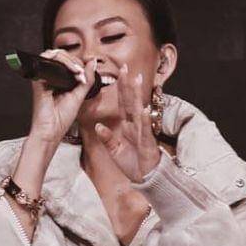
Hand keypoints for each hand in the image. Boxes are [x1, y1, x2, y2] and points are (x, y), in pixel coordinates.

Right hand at [28, 49, 97, 143]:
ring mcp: (43, 77)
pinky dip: (64, 64)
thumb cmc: (61, 120)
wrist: (51, 131)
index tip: (87, 73)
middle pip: (62, 55)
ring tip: (78, 73)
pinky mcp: (39, 79)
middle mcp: (50, 78)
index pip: (68, 61)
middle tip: (82, 74)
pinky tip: (72, 73)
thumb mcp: (79, 96)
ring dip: (71, 61)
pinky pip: (49, 62)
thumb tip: (92, 63)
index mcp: (59, 81)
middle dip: (76, 61)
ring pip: (56, 55)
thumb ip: (87, 79)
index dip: (79, 63)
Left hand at [94, 63, 161, 182]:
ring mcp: (143, 132)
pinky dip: (144, 120)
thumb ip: (107, 138)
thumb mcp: (115, 151)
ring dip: (138, 95)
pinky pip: (145, 130)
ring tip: (136, 80)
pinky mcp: (148, 143)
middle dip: (128, 84)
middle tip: (125, 67)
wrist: (146, 178)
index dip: (120, 88)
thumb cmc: (133, 163)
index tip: (119, 72)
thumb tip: (98, 125)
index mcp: (127, 125)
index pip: (123, 102)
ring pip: (139, 110)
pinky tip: (143, 110)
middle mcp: (135, 125)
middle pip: (131, 101)